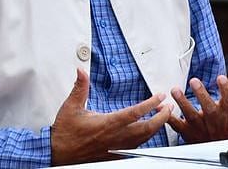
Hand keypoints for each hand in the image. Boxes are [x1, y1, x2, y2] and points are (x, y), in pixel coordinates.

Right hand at [50, 68, 172, 165]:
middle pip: (146, 129)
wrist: (58, 155)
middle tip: (169, 108)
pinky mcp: (114, 156)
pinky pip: (135, 149)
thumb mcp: (70, 106)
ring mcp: (116, 148)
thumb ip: (80, 87)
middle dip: (161, 118)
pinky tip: (147, 134)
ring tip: (163, 118)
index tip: (159, 97)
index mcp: (107, 124)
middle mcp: (115, 137)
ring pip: (143, 140)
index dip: (149, 104)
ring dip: (155, 128)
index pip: (134, 113)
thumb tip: (81, 70)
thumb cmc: (65, 132)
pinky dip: (144, 140)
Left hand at [168, 65, 227, 142]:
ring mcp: (199, 126)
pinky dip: (168, 117)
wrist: (219, 146)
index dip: (225, 89)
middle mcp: (213, 118)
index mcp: (227, 110)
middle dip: (202, 95)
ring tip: (175, 90)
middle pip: (208, 108)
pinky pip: (176, 125)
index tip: (221, 78)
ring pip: (190, 115)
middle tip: (194, 81)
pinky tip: (163, 107)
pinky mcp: (186, 131)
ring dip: (182, 103)